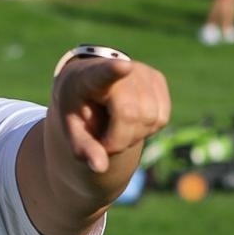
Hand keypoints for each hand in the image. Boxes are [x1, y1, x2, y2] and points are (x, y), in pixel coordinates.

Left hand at [52, 58, 170, 175]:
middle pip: (130, 115)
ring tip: (115, 127)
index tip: (123, 66)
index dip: (114, 70)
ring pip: (151, 118)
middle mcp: (119, 66)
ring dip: (133, 136)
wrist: (88, 84)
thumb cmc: (77, 108)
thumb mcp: (72, 128)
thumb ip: (83, 148)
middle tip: (103, 142)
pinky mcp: (158, 79)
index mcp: (89, 77)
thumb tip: (100, 168)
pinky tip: (130, 121)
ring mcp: (142, 72)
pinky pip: (161, 118)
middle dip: (118, 140)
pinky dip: (147, 129)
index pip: (103, 73)